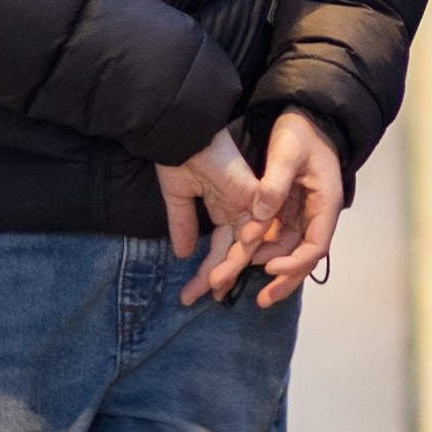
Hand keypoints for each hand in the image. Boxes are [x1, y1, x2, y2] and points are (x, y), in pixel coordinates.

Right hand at [158, 128, 260, 303]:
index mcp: (222, 207)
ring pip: (245, 244)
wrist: (182, 132)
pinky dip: (241, 248)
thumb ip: (183, 224)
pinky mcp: (251, 193)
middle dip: (216, 277)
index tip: (190, 293)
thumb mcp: (178, 197)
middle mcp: (238, 208)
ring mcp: (246, 201)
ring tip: (210, 289)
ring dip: (226, 268)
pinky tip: (224, 270)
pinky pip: (253, 226)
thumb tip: (183, 254)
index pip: (219, 247)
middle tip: (197, 298)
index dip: (207, 270)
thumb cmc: (179, 156)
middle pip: (234, 251)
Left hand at [231, 111, 346, 307]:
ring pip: (287, 250)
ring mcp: (301, 214)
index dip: (294, 262)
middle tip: (261, 300)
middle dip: (283, 279)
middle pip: (303, 256)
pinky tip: (242, 261)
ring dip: (268, 267)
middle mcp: (315, 214)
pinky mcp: (287, 210)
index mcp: (325, 203)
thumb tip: (258, 214)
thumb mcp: (288, 152)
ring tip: (240, 283)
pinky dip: (261, 251)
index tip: (268, 268)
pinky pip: (276, 237)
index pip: (316, 245)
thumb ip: (274, 183)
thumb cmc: (301, 132)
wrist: (304, 116)